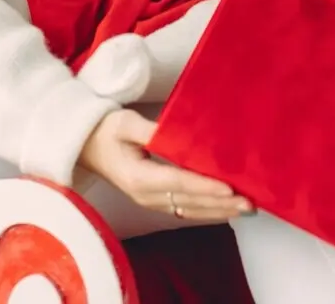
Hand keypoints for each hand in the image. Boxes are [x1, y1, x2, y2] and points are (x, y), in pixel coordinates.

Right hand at [77, 109, 252, 221]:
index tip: (229, 188)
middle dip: (220, 203)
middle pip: (189, 202)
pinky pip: (184, 209)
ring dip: (218, 210)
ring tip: (246, 208)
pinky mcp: (154, 201)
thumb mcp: (125, 123)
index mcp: (138, 177)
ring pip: (189, 210)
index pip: (178, 182)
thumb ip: (151, 130)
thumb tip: (176, 132)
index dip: (205, 186)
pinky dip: (207, 210)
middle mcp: (145, 195)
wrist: (84, 145)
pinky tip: (225, 209)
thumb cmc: (105, 130)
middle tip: (249, 202)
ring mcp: (149, 201)